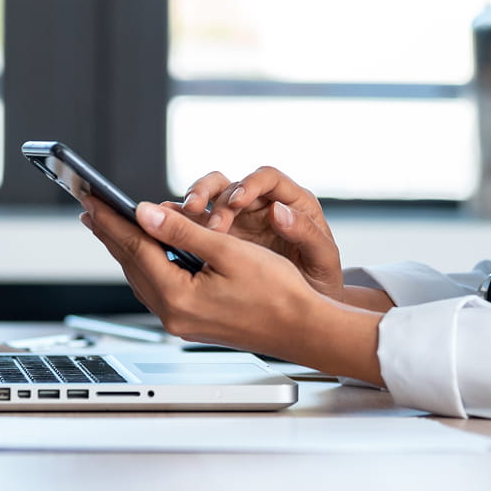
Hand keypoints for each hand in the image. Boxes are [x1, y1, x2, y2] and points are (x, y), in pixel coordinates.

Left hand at [79, 197, 381, 383]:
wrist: (303, 328)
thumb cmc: (277, 291)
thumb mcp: (228, 251)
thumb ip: (183, 232)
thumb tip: (146, 213)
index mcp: (177, 297)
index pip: (134, 248)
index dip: (112, 218)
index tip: (91, 196)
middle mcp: (173, 314)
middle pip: (131, 264)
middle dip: (110, 232)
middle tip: (89, 205)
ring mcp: (181, 321)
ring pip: (143, 275)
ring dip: (126, 247)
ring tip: (110, 224)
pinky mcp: (192, 321)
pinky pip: (159, 285)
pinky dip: (148, 262)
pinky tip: (148, 251)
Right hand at [181, 166, 343, 300]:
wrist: (308, 312)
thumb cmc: (322, 280)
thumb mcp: (322, 258)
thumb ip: (304, 232)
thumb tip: (279, 210)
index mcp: (291, 201)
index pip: (266, 178)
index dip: (249, 184)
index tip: (237, 200)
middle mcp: (260, 206)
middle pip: (229, 183)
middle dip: (210, 193)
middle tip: (200, 213)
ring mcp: (238, 221)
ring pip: (208, 199)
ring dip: (191, 206)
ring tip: (182, 220)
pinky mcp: (220, 240)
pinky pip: (195, 226)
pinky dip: (180, 226)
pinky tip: (168, 236)